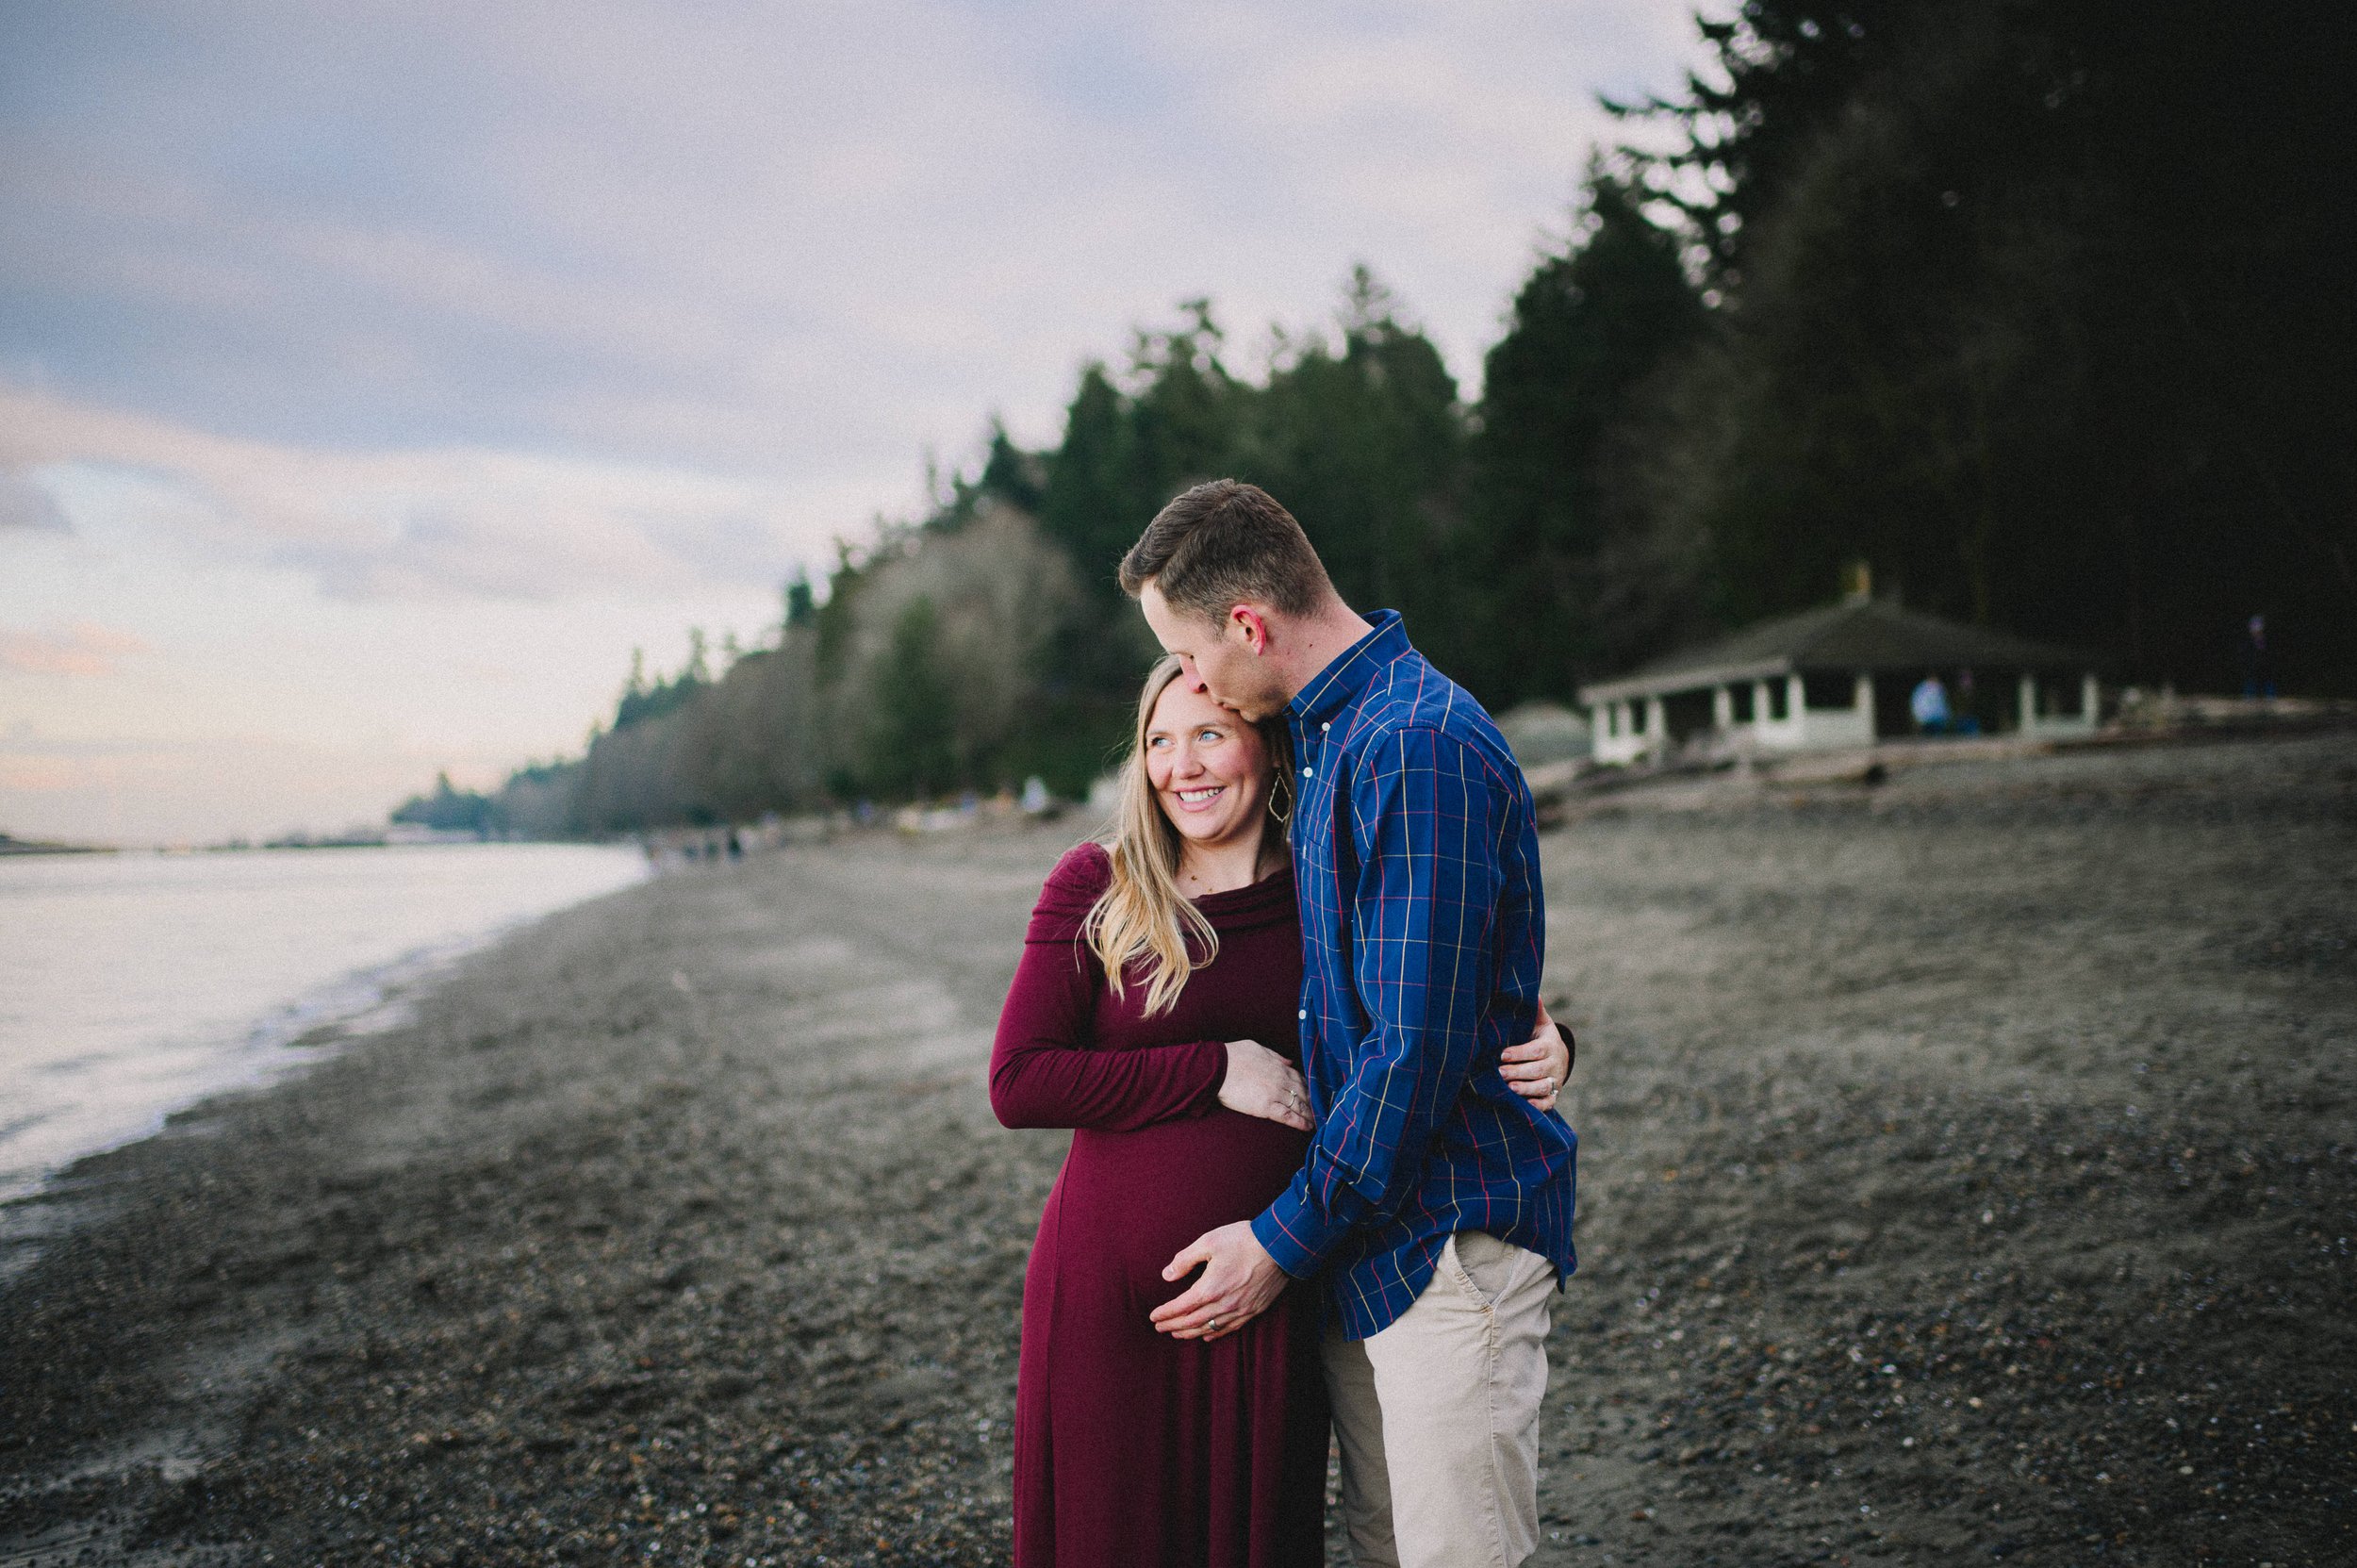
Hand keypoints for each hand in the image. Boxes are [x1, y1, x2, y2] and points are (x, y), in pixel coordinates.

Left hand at [1151, 1221, 1288, 1341]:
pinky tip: (1206, 1336)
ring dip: (1190, 1332)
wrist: (1280, 1246)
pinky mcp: (1254, 1310)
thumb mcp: (1209, 1242)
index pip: (1181, 1307)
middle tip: (1159, 1328)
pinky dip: (1214, 1334)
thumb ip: (1185, 1259)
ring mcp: (1240, 1310)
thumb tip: (1167, 1275)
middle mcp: (1223, 1304)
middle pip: (1192, 1321)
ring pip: (1209, 1328)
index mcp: (1210, 1288)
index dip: (1165, 1313)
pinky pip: (1229, 1328)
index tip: (1153, 1317)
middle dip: (1173, 1325)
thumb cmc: (1243, 1240)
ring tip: (1177, 1333)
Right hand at [1217, 1039, 1313, 1131]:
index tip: (1314, 1095)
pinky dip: (1299, 1122)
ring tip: (1318, 1122)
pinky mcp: (1265, 1107)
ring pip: (1299, 1105)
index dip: (1309, 1088)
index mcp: (1280, 1066)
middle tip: (1321, 1111)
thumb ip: (1276, 1056)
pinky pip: (1287, 1116)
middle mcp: (1281, 1080)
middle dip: (1313, 1102)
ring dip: (1310, 1114)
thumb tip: (1289, 1062)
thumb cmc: (1234, 1055)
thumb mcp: (1258, 1048)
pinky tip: (1307, 1127)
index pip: (1301, 1079)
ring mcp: (1275, 1094)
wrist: (1218, 1067)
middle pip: (1304, 1093)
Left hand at [1501, 1000, 1571, 1111]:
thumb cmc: (1540, 1038)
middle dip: (1519, 1072)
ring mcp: (1555, 1081)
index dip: (1520, 1053)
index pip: (1537, 1050)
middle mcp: (1555, 1064)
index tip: (1503, 1054)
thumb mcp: (1540, 1023)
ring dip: (1527, 1089)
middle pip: (1539, 1070)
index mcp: (1550, 1045)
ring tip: (1510, 1088)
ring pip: (1544, 1087)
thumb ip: (1535, 1011)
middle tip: (1500, 1073)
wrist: (1558, 1058)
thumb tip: (1534, 993)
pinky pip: (1548, 1103)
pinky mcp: (1553, 1096)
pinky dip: (1538, 1105)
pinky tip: (1524, 1104)